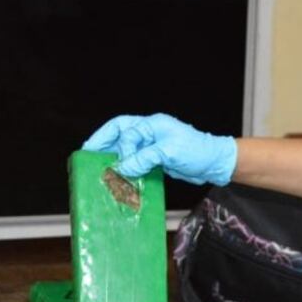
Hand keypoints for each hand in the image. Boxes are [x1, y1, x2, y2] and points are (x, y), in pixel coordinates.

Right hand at [82, 113, 236, 182]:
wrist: (214, 163)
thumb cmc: (197, 151)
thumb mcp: (169, 152)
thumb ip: (144, 158)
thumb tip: (122, 168)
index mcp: (153, 124)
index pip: (126, 130)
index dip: (119, 146)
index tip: (118, 163)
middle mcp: (150, 132)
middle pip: (120, 134)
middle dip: (103, 143)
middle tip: (87, 154)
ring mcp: (152, 146)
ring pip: (125, 148)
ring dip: (112, 157)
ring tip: (98, 167)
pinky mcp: (155, 159)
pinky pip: (135, 162)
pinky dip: (125, 168)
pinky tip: (118, 177)